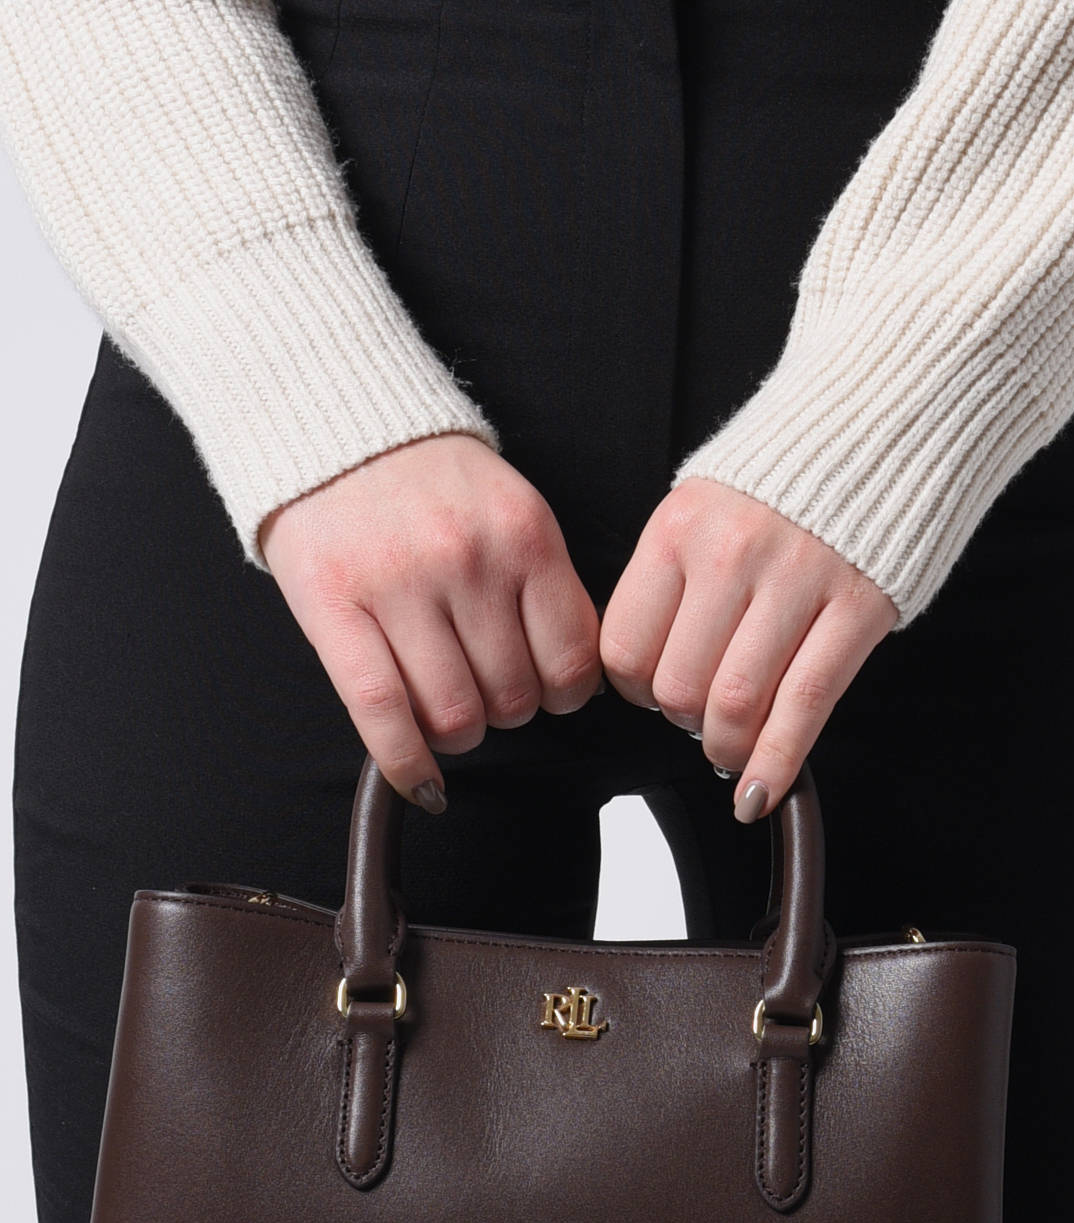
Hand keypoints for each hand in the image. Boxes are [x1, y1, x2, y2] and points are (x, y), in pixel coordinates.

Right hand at [259, 433, 601, 810]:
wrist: (336, 424)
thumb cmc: (431, 484)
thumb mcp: (512, 514)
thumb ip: (545, 589)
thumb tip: (575, 683)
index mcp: (525, 536)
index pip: (571, 664)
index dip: (562, 697)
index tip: (546, 691)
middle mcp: (467, 560)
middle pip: (512, 699)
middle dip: (505, 712)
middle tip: (484, 686)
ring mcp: (399, 584)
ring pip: (453, 716)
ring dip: (457, 732)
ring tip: (445, 703)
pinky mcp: (336, 607)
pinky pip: (382, 714)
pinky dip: (407, 765)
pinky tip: (423, 784)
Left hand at [599, 478, 898, 819]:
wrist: (882, 425)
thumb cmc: (784, 483)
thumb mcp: (703, 511)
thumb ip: (672, 584)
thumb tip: (646, 675)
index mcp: (679, 530)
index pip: (625, 648)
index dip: (635, 690)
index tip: (655, 690)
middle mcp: (732, 554)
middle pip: (677, 687)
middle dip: (685, 720)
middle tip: (704, 710)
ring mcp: (799, 581)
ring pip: (736, 705)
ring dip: (727, 746)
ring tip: (734, 742)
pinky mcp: (858, 608)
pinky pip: (804, 707)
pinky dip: (776, 764)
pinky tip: (761, 793)